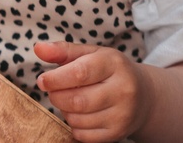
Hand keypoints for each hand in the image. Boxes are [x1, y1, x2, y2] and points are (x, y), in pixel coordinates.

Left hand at [34, 42, 151, 141]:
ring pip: (78, 119)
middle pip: (77, 100)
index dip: (55, 79)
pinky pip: (83, 135)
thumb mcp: (90, 54)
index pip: (80, 73)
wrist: (144, 96)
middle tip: (53, 91)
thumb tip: (38, 48)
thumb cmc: (109, 71)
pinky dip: (74, 125)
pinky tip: (79, 114)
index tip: (42, 80)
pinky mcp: (118, 133)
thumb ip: (63, 50)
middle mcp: (123, 90)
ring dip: (64, 110)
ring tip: (69, 100)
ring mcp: (123, 115)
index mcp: (114, 64)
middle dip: (57, 96)